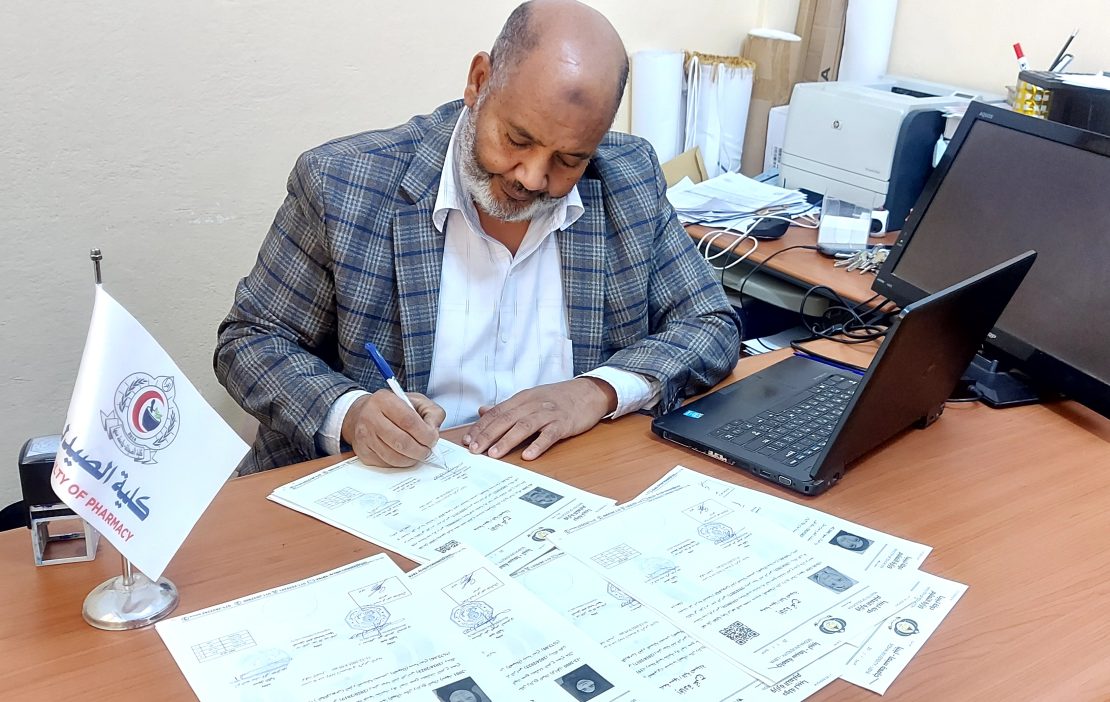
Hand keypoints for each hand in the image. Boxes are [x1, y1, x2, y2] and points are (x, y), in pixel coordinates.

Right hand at [341, 390, 445, 467]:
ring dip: (411, 459)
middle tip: (427, 450)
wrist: (361, 413)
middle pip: (401, 442)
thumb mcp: (415, 401)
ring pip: (394, 457)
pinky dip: (400, 463)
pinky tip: (403, 455)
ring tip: (417, 453)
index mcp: (384, 400)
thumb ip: (431, 412)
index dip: (425, 434)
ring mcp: (365, 437)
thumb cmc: (392, 408)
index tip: (433, 439)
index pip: (408, 421)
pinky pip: (386, 464)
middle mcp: (370, 417)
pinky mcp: (363, 452)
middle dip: (420, 450)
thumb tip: (434, 432)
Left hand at [462, 377, 616, 460]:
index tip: (467, 440)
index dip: (480, 426)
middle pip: (506, 419)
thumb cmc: (557, 397)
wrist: (588, 392)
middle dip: (488, 435)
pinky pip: (549, 434)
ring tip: (494, 454)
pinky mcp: (564, 423)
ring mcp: (549, 413)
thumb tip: (482, 411)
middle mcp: (532, 404)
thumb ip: (506, 407)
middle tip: (474, 450)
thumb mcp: (529, 398)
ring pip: (524, 426)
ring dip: (507, 440)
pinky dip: (538, 444)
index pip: (496, 412)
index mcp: (522, 399)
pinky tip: (528, 455)